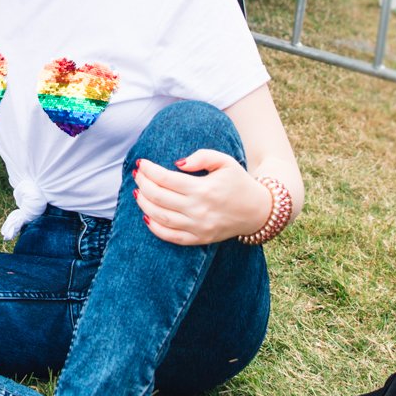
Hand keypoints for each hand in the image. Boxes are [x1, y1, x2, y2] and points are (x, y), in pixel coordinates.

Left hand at [132, 151, 271, 245]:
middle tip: (137, 175)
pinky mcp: (199, 239)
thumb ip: (202, 156)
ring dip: (143, 204)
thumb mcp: (225, 161)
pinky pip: (170, 236)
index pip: (165, 179)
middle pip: (158, 197)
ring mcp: (198, 227)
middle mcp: (199, 210)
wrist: (258, 210)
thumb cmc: (238, 182)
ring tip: (137, 192)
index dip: (149, 170)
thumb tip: (177, 163)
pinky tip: (146, 216)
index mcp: (204, 189)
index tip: (141, 163)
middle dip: (142, 183)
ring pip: (160, 217)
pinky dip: (154, 228)